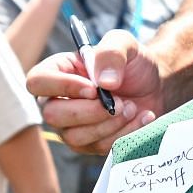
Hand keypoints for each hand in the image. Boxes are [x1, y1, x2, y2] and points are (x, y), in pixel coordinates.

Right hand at [27, 29, 163, 155]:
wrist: (154, 85)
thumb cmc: (133, 62)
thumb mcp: (125, 44)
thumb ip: (112, 52)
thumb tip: (104, 83)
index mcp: (58, 71)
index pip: (37, 82)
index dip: (62, 87)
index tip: (94, 88)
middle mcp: (58, 100)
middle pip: (52, 115)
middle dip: (91, 111)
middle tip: (120, 101)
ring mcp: (71, 126)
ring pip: (75, 137)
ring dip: (110, 124)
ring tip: (132, 107)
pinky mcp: (90, 144)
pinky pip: (99, 148)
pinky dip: (125, 134)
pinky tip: (141, 118)